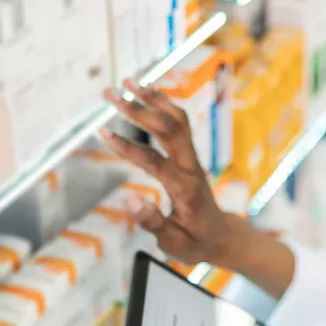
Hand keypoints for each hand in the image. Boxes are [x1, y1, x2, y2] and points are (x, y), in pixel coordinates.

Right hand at [99, 80, 244, 265]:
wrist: (222, 237)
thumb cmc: (196, 244)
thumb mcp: (174, 244)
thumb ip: (153, 223)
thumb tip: (130, 200)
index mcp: (185, 189)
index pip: (154, 162)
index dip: (128, 148)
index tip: (102, 132)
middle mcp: (190, 167)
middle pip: (168, 129)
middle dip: (138, 109)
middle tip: (109, 94)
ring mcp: (192, 158)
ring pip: (177, 120)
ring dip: (153, 98)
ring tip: (127, 81)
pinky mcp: (190, 155)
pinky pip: (180, 123)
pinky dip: (163, 103)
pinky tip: (145, 91)